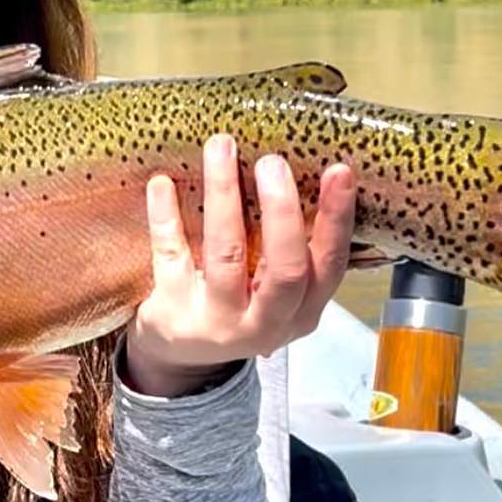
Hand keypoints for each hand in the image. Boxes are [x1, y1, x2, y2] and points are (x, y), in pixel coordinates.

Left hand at [124, 135, 355, 397]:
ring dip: (224, 196)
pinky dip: (165, 216)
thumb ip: (290, 248)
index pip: (329, 266)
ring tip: (221, 148)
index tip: (339, 171)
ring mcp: (217, 323)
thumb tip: (301, 168)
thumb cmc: (236, 303)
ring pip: (226, 255)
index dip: (336, 219)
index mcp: (301, 312)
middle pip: (285, 269)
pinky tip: (162, 183)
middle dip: (282, 210)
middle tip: (272, 161)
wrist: (177, 354)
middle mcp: (265, 324)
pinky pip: (171, 256)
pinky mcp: (172, 314)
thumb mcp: (273, 290)